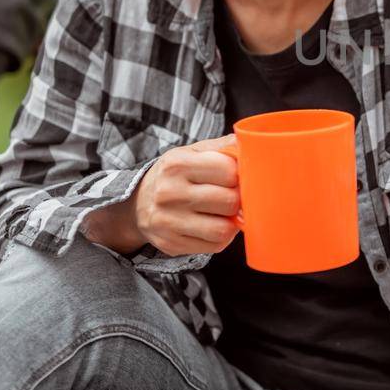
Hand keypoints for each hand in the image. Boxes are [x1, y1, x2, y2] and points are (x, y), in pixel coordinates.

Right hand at [86, 135, 240, 257]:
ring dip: (231, 222)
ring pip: (223, 229)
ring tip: (225, 213)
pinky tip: (213, 225)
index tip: (236, 177)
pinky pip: (214, 246)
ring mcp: (168, 221)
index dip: (240, 175)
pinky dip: (221, 238)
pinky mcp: (171, 243)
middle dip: (238, 200)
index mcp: (177, 164)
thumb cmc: (174, 175)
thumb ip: (222, 147)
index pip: (229, 171)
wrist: (137, 203)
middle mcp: (169, 192)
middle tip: (234, 197)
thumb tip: (253, 142)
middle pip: (229, 201)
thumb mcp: (192, 152)